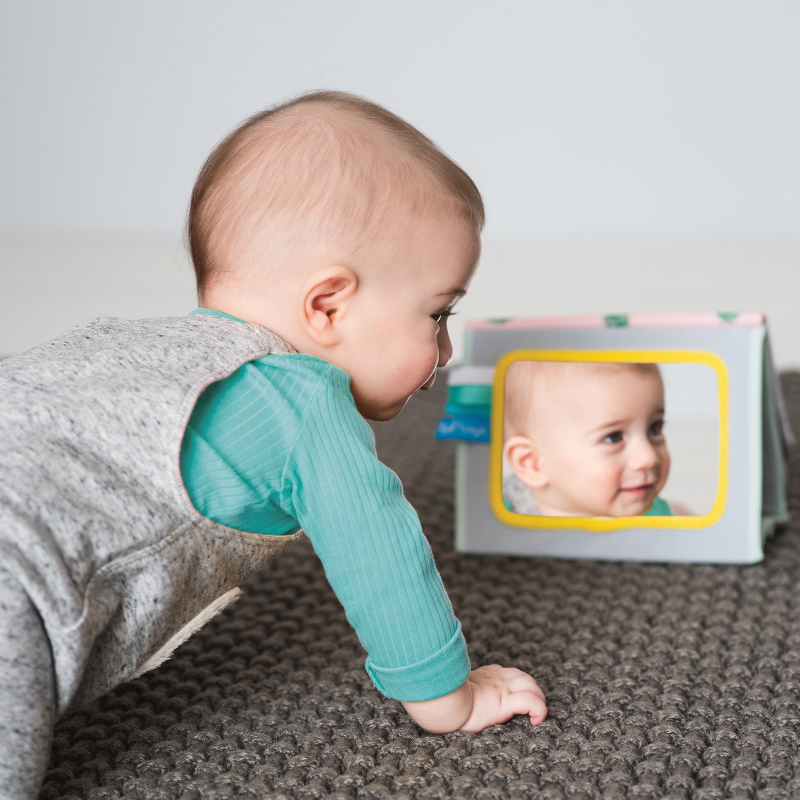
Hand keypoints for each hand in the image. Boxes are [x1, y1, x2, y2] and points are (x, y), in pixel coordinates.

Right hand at [401, 664, 546, 732]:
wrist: (438, 701)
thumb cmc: (438, 697)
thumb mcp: (447, 689)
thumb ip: (449, 685)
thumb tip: (429, 682)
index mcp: (482, 677)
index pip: (503, 673)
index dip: (512, 681)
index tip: (512, 694)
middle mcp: (494, 680)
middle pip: (521, 676)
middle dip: (531, 687)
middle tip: (532, 705)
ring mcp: (500, 690)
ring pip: (531, 686)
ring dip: (539, 698)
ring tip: (537, 714)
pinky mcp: (504, 702)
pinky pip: (531, 702)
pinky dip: (540, 709)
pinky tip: (537, 720)